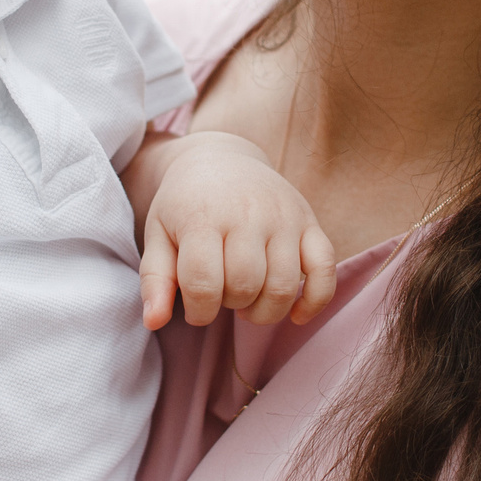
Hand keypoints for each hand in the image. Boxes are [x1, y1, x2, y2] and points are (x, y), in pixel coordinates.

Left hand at [139, 132, 335, 330]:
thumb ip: (155, 279)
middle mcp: (248, 214)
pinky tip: (296, 314)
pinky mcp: (310, 222)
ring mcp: (284, 217)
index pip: (204, 283)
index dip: (198, 311)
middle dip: (230, 305)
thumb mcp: (158, 235)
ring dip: (264, 310)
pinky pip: (325, 270)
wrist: (219, 158)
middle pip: (245, 287)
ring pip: (283, 287)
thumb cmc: (183, 204)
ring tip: (248, 301)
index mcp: (204, 216)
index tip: (195, 308)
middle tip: (221, 294)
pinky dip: (315, 300)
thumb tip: (154, 322)